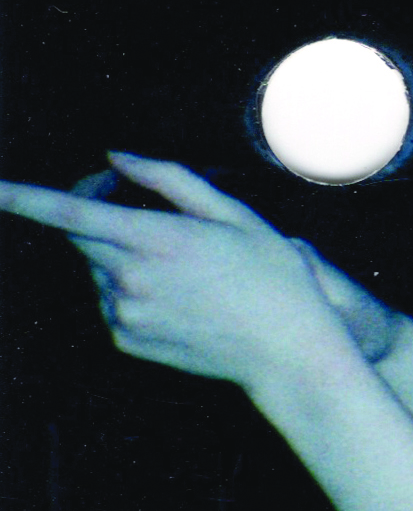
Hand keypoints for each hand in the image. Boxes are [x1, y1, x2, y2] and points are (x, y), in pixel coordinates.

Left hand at [0, 154, 366, 393]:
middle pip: (79, 236)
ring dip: (120, 257)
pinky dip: (130, 291)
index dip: (24, 198)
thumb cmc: (273, 278)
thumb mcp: (235, 215)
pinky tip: (179, 298)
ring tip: (181, 269)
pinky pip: (110, 302)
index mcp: (157, 239)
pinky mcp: (124, 338)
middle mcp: (129, 278)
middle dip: (95, 216)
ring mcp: (123, 312)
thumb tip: (118, 159)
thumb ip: (169, 180)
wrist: (287, 351)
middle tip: (136, 209)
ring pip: (97, 269)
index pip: (71, 213)